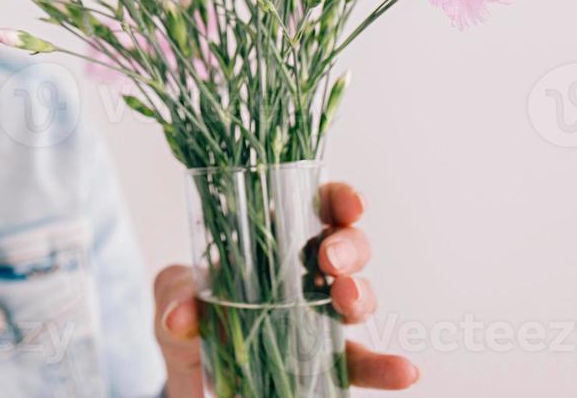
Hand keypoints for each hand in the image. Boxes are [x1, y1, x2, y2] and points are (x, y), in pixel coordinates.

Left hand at [153, 181, 419, 395]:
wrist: (193, 377)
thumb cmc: (189, 320)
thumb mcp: (172, 299)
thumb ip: (174, 296)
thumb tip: (180, 314)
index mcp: (272, 242)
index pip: (316, 207)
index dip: (339, 199)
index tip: (349, 204)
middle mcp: (305, 275)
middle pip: (346, 247)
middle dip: (348, 246)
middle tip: (330, 261)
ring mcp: (319, 319)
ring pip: (359, 298)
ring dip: (362, 296)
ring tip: (348, 303)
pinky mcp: (326, 364)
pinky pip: (363, 364)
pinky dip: (386, 367)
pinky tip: (404, 371)